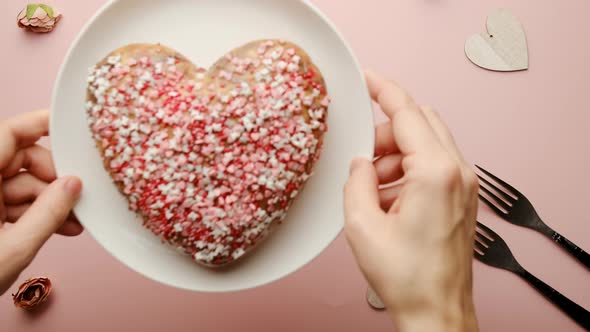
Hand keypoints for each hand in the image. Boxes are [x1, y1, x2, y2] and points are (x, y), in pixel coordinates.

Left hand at [0, 110, 82, 295]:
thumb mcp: (11, 250)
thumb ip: (47, 215)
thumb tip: (74, 186)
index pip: (9, 134)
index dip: (40, 124)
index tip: (69, 126)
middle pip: (22, 159)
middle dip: (54, 176)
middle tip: (77, 195)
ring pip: (24, 184)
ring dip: (52, 201)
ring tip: (75, 222)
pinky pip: (18, 203)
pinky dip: (40, 214)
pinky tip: (61, 228)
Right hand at [344, 71, 478, 330]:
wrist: (436, 310)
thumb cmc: (407, 276)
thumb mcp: (361, 225)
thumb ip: (356, 181)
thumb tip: (360, 163)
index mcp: (435, 173)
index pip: (408, 112)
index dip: (384, 90)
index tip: (368, 78)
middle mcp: (457, 172)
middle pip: (420, 123)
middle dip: (386, 133)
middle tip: (362, 158)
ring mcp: (464, 184)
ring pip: (427, 143)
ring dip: (396, 155)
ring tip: (373, 190)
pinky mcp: (462, 197)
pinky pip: (433, 165)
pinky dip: (408, 171)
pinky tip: (389, 200)